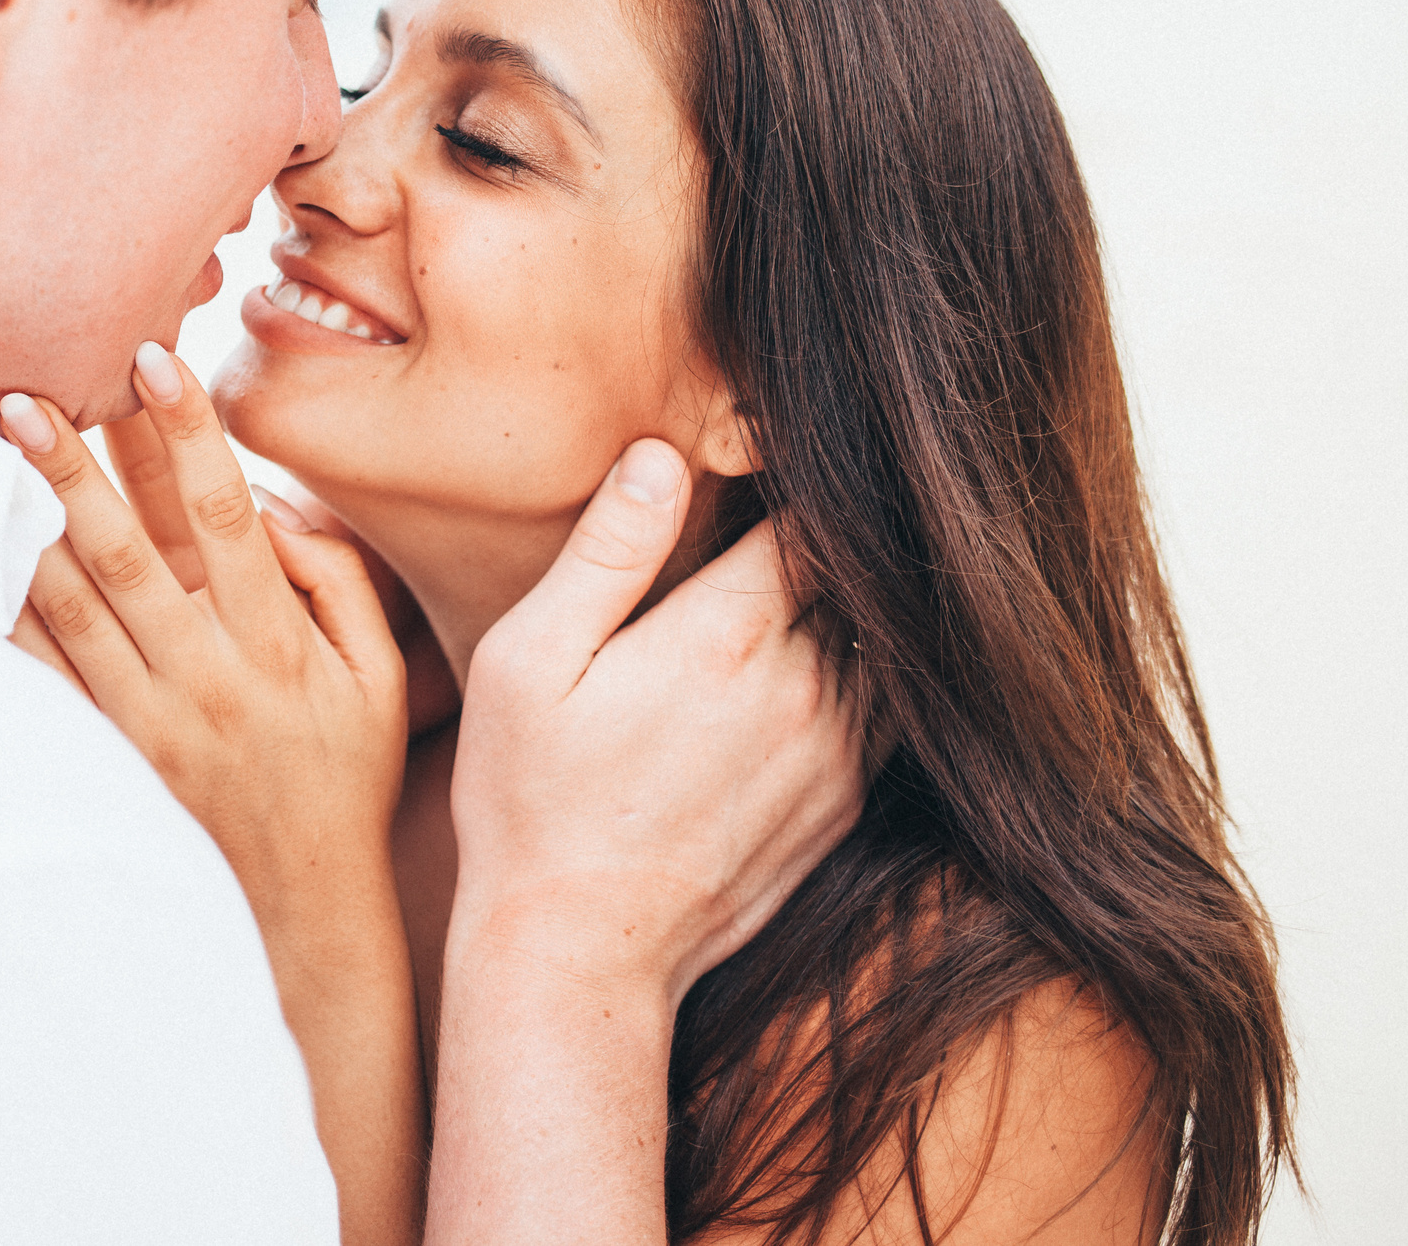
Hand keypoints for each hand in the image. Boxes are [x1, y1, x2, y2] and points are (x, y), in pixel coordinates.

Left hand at [0, 348, 408, 900]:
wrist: (305, 909)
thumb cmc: (343, 775)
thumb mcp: (379, 676)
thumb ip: (337, 580)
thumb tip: (273, 511)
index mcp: (277, 646)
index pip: (226, 515)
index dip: (189, 434)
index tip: (154, 361)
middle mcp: (208, 678)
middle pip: (127, 552)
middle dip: (74, 467)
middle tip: (24, 393)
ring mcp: (150, 723)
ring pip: (72, 608)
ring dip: (28, 525)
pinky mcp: (111, 760)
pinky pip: (44, 678)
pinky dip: (6, 618)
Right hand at [450, 438, 862, 1005]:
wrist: (579, 951)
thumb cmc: (529, 800)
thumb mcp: (527, 661)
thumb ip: (606, 553)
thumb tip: (661, 456)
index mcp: (726, 634)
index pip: (804, 519)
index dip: (786, 481)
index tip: (758, 464)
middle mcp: (803, 686)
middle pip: (847, 574)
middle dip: (817, 540)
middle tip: (772, 516)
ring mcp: (834, 751)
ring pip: (876, 641)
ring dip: (843, 608)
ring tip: (792, 587)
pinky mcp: (841, 804)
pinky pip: (881, 710)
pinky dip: (860, 673)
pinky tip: (801, 667)